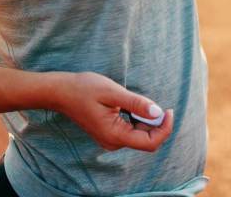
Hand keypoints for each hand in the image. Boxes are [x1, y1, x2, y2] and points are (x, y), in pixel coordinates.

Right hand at [53, 71, 174, 152]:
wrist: (61, 91)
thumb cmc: (84, 88)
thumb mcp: (113, 92)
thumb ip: (137, 103)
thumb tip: (158, 113)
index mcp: (115, 135)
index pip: (150, 143)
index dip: (164, 128)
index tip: (169, 110)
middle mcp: (113, 142)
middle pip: (146, 140)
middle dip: (156, 123)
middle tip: (153, 102)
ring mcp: (110, 139)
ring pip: (139, 135)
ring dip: (145, 120)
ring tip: (134, 101)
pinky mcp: (109, 133)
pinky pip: (130, 130)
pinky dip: (137, 119)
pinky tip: (129, 105)